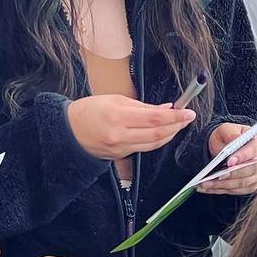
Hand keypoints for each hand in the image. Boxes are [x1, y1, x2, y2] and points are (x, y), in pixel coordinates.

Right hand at [67, 95, 194, 160]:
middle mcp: (120, 135)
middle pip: (158, 134)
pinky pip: (144, 148)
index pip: (155, 118)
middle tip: (188, 117)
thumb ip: (142, 106)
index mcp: (118, 116)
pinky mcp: (120, 156)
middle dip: (177, 125)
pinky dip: (156, 140)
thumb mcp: (114, 100)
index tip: (188, 112)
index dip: (175, 116)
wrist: (68, 132)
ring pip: (154, 144)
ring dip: (170, 134)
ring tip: (178, 124)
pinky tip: (162, 132)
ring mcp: (120, 148)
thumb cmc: (89, 110)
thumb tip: (166, 108)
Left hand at [197, 125, 256, 195]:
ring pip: (243, 183)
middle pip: (251, 170)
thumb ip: (231, 133)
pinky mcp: (250, 185)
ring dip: (223, 184)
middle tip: (217, 176)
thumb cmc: (226, 137)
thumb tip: (235, 139)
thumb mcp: (226, 129)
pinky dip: (221, 190)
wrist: (223, 147)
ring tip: (206, 183)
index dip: (243, 156)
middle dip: (232, 174)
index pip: (255, 150)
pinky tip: (207, 188)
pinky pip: (236, 191)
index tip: (229, 162)